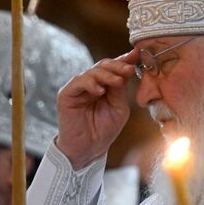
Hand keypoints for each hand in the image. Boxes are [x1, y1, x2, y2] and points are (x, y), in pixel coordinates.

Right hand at [56, 49, 138, 169]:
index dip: (125, 60)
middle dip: (118, 65)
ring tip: (117, 82)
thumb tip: (127, 70)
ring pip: (92, 71)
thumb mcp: (119, 107)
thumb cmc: (104, 129)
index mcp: (105, 85)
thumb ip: (121, 90)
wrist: (89, 149)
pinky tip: (100, 91)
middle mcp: (91, 83)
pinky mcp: (66, 94)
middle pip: (104, 65)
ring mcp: (78, 87)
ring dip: (107, 75)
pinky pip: (78, 82)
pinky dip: (90, 83)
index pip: (114, 68)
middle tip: (129, 68)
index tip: (137, 55)